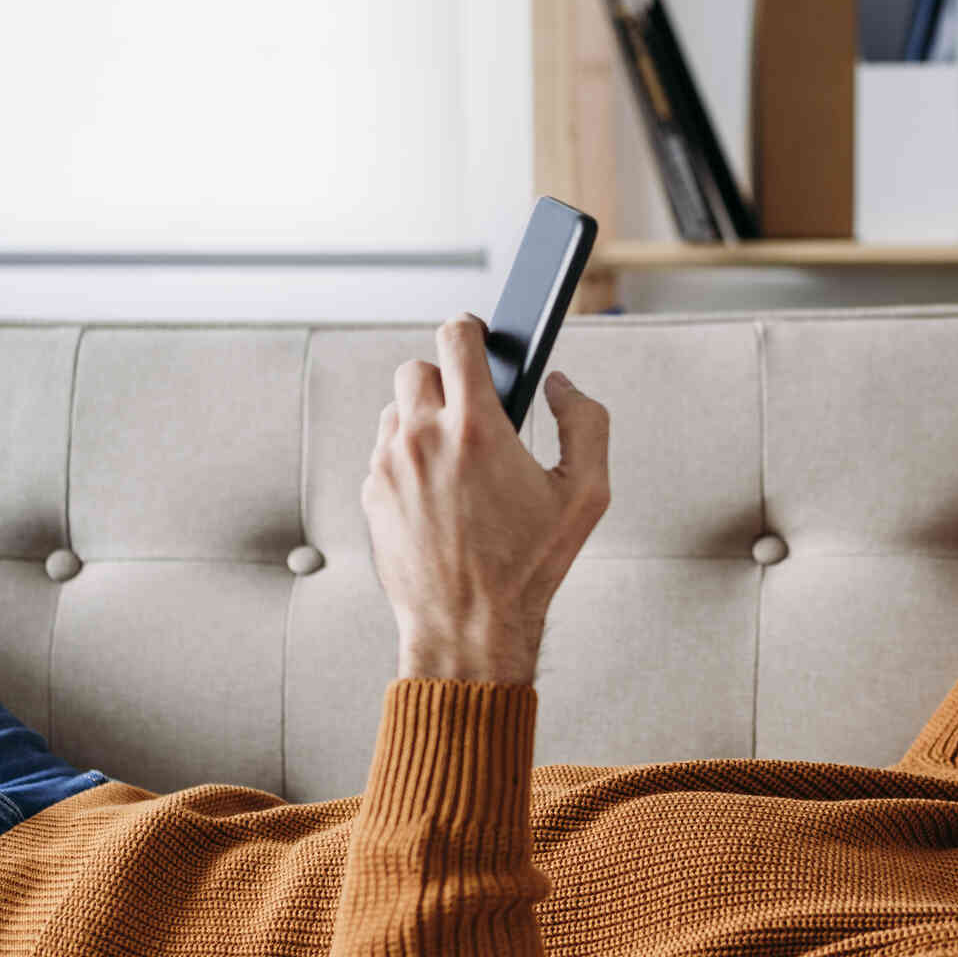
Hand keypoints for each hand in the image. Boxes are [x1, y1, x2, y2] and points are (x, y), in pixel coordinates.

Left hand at [362, 313, 610, 683]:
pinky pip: (385, 453)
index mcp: (476, 428)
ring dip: (425, 420)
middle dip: (447, 379)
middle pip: (418, 368)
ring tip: (459, 459)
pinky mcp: (371, 494)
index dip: (471, 329)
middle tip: (475, 410)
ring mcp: (389, 466)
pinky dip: (409, 459)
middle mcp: (423, 439)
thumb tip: (564, 388)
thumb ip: (586, 424)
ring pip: (397, 411)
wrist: (469, 627)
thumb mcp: (586, 495)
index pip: (456, 338)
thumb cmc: (529, 566)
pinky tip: (440, 493)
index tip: (479, 336)